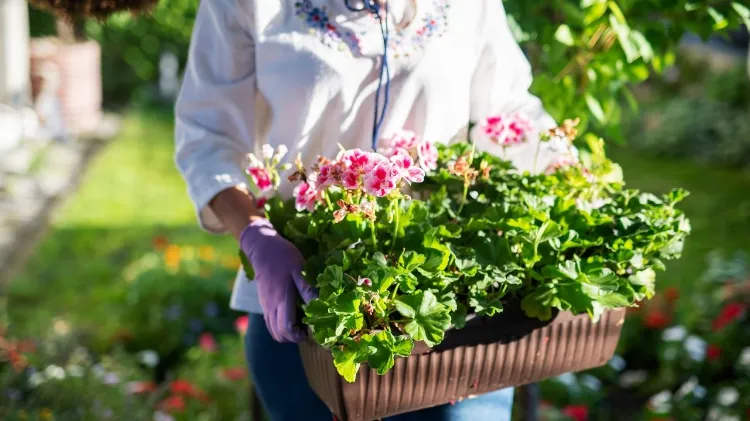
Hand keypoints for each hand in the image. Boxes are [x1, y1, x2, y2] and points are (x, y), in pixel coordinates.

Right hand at [240, 218, 316, 342]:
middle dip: (294, 337)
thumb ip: (308, 289)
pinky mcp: (264, 303)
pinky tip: (291, 315)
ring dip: (286, 333)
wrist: (262, 248)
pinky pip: (270, 322)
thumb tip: (322, 306)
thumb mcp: (300, 269)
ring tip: (301, 323)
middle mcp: (271, 307)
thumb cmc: (283, 256)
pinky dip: (280, 326)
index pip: (287, 330)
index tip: (312, 330)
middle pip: (279, 335)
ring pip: (273, 331)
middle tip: (308, 328)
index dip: (300, 336)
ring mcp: (265, 306)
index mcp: (281, 300)